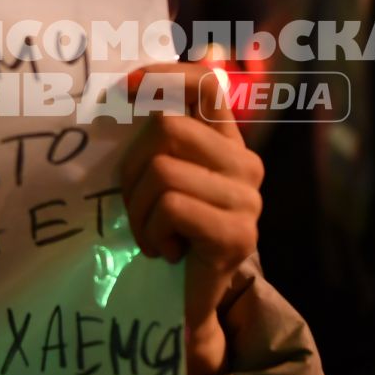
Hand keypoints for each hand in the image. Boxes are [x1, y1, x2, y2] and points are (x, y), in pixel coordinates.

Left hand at [119, 63, 263, 374]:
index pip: (207, 85)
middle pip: (168, 129)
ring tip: (151, 233)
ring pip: (163, 170)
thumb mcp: (162, 178)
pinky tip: (163, 251)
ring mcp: (247, 200)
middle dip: (132, 169)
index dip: (166, 76)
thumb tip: (169, 66)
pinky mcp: (236, 234)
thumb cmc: (165, 236)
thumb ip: (164, 134)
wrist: (183, 307)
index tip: (127, 87)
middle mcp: (246, 165)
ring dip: (139, 208)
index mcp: (228, 144)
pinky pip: (171, 207)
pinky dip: (151, 232)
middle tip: (137, 206)